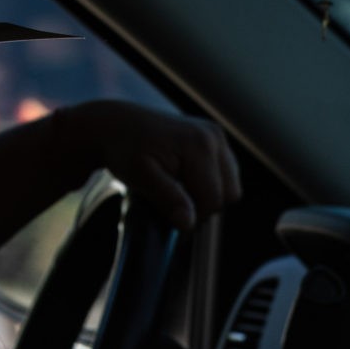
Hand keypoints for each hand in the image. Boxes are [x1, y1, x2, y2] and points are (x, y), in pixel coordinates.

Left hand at [70, 101, 241, 231]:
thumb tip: (188, 223)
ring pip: (231, 185)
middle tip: (174, 202)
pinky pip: (227, 174)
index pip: (213, 199)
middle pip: (229, 194)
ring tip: (179, 189)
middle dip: (204, 206)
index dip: (195, 215)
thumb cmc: (126, 150)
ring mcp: (217, 135)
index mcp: (199, 145)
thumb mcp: (142, 177)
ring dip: (208, 195)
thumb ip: (169, 199)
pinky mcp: (216, 138)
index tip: (170, 215)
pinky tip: (186, 179)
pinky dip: (210, 183)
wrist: (118, 125)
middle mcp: (214, 137)